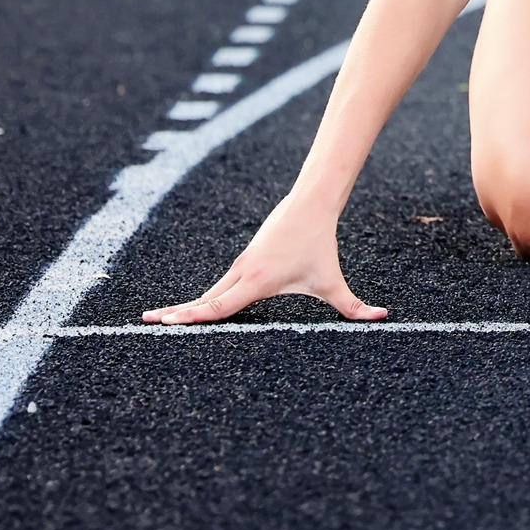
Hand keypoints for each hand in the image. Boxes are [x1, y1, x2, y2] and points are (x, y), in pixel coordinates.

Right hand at [143, 195, 387, 325]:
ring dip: (185, 306)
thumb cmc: (320, 245)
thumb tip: (383, 319)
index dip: (193, 317)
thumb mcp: (334, 282)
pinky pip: (218, 285)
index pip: (218, 305)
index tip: (167, 324)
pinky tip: (188, 309)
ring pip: (209, 292)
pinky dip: (200, 298)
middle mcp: (241, 274)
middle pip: (204, 299)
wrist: (310, 205)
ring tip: (157, 320)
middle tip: (146, 325)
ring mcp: (240, 267)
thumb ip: (355, 306)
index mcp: (256, 282)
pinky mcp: (243, 262)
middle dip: (176, 313)